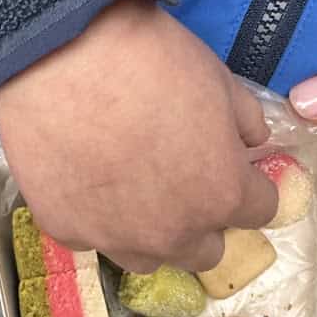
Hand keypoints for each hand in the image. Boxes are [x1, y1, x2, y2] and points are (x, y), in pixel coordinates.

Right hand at [0, 0, 276, 272]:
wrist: (54, 58)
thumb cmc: (148, 61)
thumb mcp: (217, 77)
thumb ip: (245, 120)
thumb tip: (251, 142)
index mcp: (223, 195)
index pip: (262, 211)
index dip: (251, 185)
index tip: (235, 167)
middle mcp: (175, 233)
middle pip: (207, 251)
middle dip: (204, 221)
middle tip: (184, 182)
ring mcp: (119, 240)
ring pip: (150, 258)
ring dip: (153, 234)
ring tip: (132, 193)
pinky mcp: (69, 234)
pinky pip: (95, 238)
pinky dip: (98, 219)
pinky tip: (85, 181)